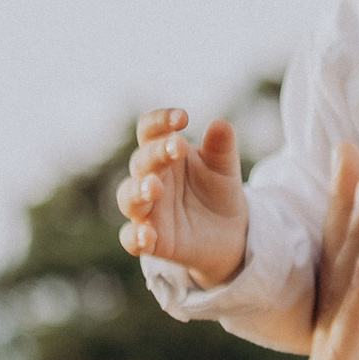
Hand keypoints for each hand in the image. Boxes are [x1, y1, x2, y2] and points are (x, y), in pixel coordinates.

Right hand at [117, 108, 248, 287]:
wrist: (230, 233)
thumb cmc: (218, 192)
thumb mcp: (224, 167)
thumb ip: (221, 147)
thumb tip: (220, 123)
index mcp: (163, 154)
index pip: (149, 131)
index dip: (160, 120)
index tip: (183, 118)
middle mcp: (149, 179)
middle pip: (140, 162)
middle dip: (155, 154)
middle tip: (177, 147)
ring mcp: (148, 211)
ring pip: (128, 198)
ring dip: (138, 190)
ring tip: (154, 187)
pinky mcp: (152, 241)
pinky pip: (130, 240)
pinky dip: (134, 237)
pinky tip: (146, 235)